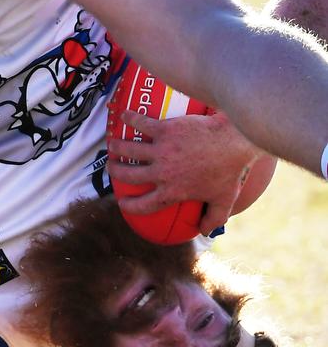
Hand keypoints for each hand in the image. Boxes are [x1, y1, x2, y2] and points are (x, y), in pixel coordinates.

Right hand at [106, 111, 261, 234]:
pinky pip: (141, 124)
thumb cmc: (230, 170)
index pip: (143, 205)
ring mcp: (161, 150)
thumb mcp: (224, 201)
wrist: (235, 140)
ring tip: (112, 145)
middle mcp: (161, 173)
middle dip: (116, 172)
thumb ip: (213, 219)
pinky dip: (130, 119)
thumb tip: (204, 232)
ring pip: (129, 149)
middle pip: (129, 175)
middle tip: (112, 167)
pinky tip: (124, 115)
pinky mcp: (165, 130)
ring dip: (117, 147)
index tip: (122, 202)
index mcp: (172, 192)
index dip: (129, 206)